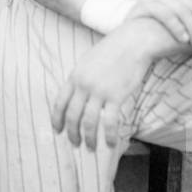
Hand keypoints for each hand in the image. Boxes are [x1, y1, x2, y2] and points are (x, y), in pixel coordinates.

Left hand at [51, 26, 152, 150]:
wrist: (134, 42)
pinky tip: (111, 144)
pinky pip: (110, 122)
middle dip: (72, 134)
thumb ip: (81, 78)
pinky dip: (109, 136)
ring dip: (89, 139)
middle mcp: (84, 85)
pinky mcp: (116, 96)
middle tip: (75, 144)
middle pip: (72, 116)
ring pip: (89, 123)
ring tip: (91, 148)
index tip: (58, 131)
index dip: (57, 120)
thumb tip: (76, 95)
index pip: (59, 103)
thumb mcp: (89, 61)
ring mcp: (100, 91)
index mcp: (75, 76)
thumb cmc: (114, 51)